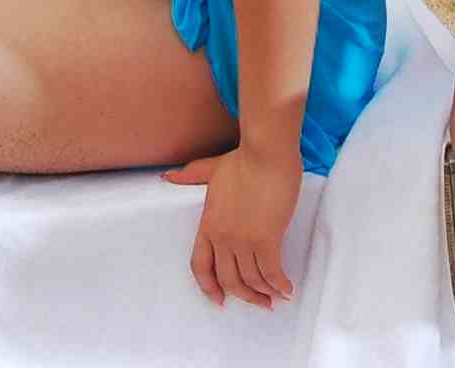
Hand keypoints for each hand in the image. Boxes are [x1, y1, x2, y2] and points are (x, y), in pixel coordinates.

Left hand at [165, 145, 300, 309]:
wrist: (265, 152)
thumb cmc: (243, 159)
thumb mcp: (210, 169)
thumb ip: (190, 176)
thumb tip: (168, 177)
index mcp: (207, 225)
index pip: (200, 267)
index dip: (209, 288)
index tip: (220, 299)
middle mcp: (222, 238)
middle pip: (229, 280)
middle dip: (245, 297)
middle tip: (259, 302)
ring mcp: (243, 240)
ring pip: (251, 280)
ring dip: (264, 293)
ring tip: (276, 297)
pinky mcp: (267, 238)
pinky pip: (271, 272)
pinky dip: (279, 284)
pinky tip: (286, 288)